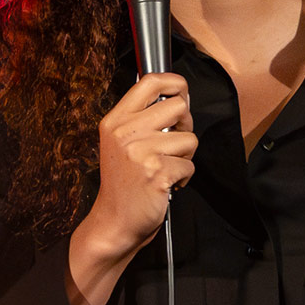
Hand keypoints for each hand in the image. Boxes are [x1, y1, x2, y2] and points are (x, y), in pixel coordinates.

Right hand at [82, 71, 194, 259]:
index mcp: (116, 121)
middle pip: (178, 106)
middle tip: (173, 143)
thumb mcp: (120, 143)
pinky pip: (190, 165)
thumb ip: (141, 119)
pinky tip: (166, 184)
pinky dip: (184, 178)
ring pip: (189, 138)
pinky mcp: (158, 172)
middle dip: (185, 125)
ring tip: (165, 168)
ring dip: (184, 157)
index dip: (175, 83)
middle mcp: (126, 132)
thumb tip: (178, 98)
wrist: (114, 222)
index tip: (181, 93)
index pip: (151, 82)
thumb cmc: (123, 184)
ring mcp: (141, 152)